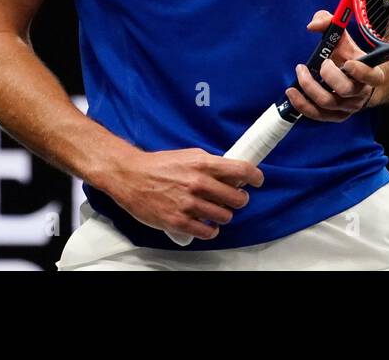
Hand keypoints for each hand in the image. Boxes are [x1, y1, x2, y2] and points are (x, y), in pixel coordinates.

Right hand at [104, 147, 263, 240]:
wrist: (131, 176)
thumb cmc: (159, 165)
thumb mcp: (189, 156)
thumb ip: (211, 164)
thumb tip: (233, 173)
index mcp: (202, 164)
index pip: (241, 170)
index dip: (255, 176)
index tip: (257, 180)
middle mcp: (198, 184)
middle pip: (237, 198)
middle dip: (238, 199)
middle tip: (232, 198)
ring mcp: (189, 204)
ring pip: (225, 216)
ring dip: (224, 215)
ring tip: (216, 211)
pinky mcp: (178, 221)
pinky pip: (207, 232)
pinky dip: (211, 230)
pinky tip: (207, 225)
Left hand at [284, 10, 385, 121]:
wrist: (354, 82)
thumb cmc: (348, 57)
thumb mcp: (343, 38)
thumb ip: (330, 23)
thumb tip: (313, 25)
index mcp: (370, 74)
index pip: (372, 77)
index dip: (361, 71)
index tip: (348, 62)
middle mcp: (360, 94)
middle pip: (345, 90)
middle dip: (329, 75)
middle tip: (322, 63)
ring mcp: (347, 107)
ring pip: (327, 102)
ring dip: (309, 86)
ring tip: (300, 70)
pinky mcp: (334, 116)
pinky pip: (317, 114)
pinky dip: (302, 104)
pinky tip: (292, 92)